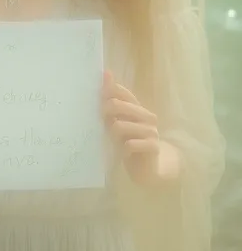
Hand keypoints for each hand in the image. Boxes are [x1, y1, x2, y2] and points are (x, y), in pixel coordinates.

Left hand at [102, 71, 160, 185]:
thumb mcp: (119, 125)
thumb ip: (111, 109)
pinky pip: (130, 144)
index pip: (124, 93)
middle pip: (120, 105)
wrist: (149, 169)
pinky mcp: (153, 146)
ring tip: (115, 142)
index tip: (98, 92)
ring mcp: (151, 131)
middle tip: (101, 122)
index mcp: (138, 109)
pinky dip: (123, 149)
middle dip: (105, 111)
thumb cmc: (130, 144)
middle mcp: (147, 116)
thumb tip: (103, 81)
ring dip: (113, 135)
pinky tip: (124, 152)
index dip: (110, 89)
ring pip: (120, 126)